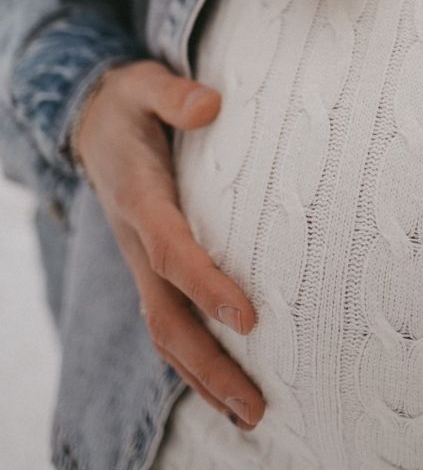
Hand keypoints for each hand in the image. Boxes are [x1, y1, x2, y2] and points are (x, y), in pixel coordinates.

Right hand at [75, 60, 264, 430]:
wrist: (92, 120)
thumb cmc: (131, 102)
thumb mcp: (144, 83)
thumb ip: (173, 94)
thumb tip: (210, 106)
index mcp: (139, 197)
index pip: (171, 251)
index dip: (205, 285)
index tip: (247, 316)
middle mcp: (137, 239)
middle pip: (167, 316)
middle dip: (209, 364)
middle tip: (256, 406)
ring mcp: (141, 258)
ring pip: (166, 330)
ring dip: (204, 376)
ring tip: (253, 414)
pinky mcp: (152, 264)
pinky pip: (169, 319)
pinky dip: (195, 359)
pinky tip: (228, 384)